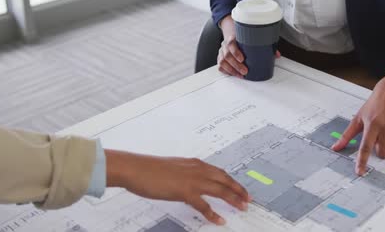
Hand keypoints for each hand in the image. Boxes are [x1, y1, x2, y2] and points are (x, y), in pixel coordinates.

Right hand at [106, 150, 250, 224]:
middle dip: (239, 189)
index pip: (220, 172)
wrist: (136, 168)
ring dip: (233, 199)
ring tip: (243, 207)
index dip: (232, 181)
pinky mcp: (184, 191)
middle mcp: (197, 169)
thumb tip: (189, 181)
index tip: (240, 188)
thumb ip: (185, 173)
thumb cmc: (149, 169)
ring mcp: (192, 180)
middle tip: (249, 199)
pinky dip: (213, 214)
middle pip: (225, 180)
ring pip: (220, 190)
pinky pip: (204, 205)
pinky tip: (219, 221)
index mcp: (195, 163)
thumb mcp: (173, 168)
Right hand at [217, 15, 279, 76]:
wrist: (232, 33)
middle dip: (236, 65)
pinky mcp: (220, 57)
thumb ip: (264, 45)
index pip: (231, 43)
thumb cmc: (242, 37)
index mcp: (233, 37)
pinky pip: (220, 66)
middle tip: (245, 71)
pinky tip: (233, 74)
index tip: (243, 59)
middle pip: (227, 55)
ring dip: (232, 70)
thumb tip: (276, 54)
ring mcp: (222, 51)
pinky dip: (226, 71)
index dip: (235, 52)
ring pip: (222, 61)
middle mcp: (225, 44)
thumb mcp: (252, 37)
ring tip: (240, 75)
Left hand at [331, 68, 384, 174]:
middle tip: (377, 139)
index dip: (362, 161)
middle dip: (378, 151)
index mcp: (371, 124)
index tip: (360, 172)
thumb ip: (347, 135)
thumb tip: (336, 147)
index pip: (365, 147)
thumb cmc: (372, 106)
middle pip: (382, 152)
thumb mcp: (357, 118)